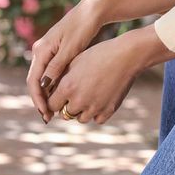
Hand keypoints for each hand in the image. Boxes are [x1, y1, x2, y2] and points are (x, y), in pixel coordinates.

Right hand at [26, 0, 104, 120]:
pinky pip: (50, 75)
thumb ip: (57, 67)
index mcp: (41, 50)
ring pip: (42, 79)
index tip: (45, 114)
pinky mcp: (56, 54)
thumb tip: (45, 86)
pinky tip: (61, 99)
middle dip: (40, 101)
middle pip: (35, 82)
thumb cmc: (83, 28)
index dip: (38, 100)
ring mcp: (48, 52)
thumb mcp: (71, 49)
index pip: (33, 80)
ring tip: (53, 113)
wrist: (92, 12)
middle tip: (48, 118)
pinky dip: (53, 88)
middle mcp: (41, 51)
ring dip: (47, 97)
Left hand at [46, 23, 174, 124]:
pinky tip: (97, 102)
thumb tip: (49, 89)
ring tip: (85, 99)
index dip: (53, 101)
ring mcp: (95, 108)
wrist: (125, 57)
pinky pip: (96, 120)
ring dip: (80, 111)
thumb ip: (60, 79)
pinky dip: (95, 114)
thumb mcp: (74, 63)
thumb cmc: (98, 55)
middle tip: (72, 97)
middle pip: (65, 114)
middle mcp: (79, 100)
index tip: (57, 97)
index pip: (51, 104)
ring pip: (80, 118)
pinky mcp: (108, 111)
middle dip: (66, 106)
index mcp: (67, 87)